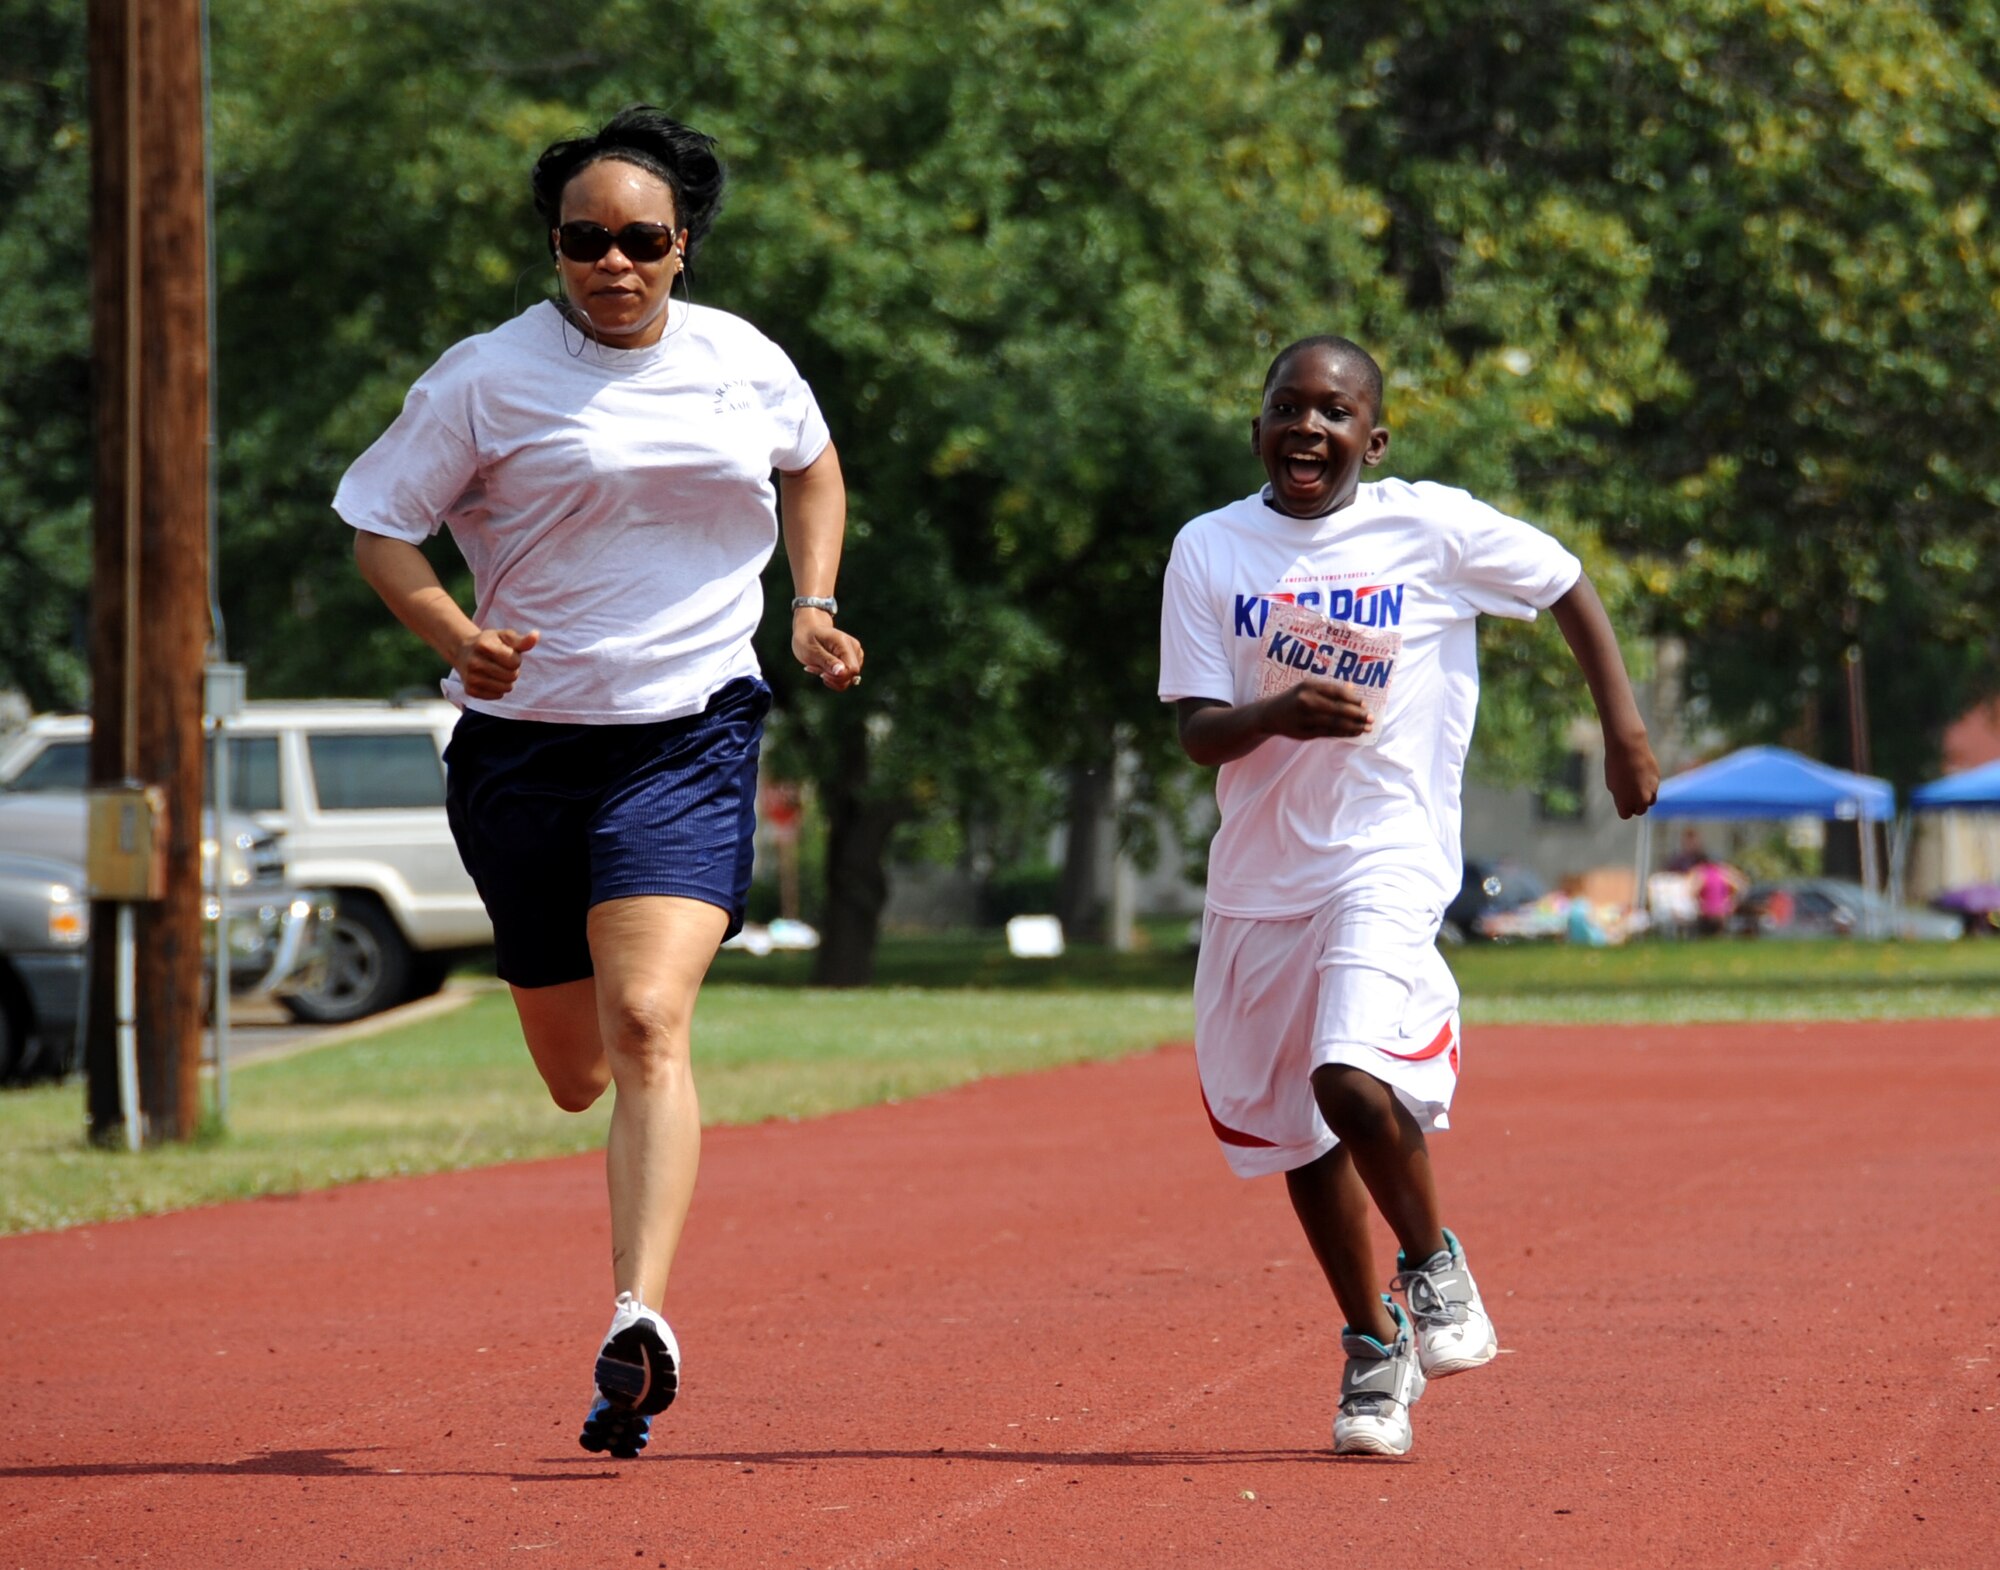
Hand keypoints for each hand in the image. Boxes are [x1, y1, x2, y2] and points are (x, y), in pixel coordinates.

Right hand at [454, 627, 538, 699]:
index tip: (506, 653)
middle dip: (512, 670)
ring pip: (506, 688)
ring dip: (506, 681)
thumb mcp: (505, 637)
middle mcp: (474, 663)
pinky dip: (498, 689)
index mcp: (484, 646)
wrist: (463, 651)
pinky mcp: (470, 690)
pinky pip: (497, 695)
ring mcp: (471, 678)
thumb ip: (522, 640)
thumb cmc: (490, 642)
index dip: (516, 658)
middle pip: (512, 676)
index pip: (515, 662)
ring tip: (496, 670)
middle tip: (501, 663)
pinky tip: (489, 678)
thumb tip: (536, 635)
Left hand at [792, 608, 864, 691]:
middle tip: (813, 668)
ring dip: (831, 678)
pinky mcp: (852, 661)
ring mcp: (855, 654)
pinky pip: (846, 678)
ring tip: (816, 667)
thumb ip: (827, 661)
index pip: (852, 669)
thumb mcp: (811, 651)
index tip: (821, 674)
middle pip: (852, 675)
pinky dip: (833, 678)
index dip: (837, 677)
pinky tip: (822, 669)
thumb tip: (841, 672)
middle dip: (832, 678)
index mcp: (844, 643)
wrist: (808, 629)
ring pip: (849, 679)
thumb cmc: (807, 638)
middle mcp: (854, 648)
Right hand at [1259, 677, 1373, 740]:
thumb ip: (1329, 689)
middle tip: (1371, 719)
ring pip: (1335, 723)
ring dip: (1353, 726)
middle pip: (1338, 709)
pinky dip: (1343, 733)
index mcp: (1309, 686)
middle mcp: (1306, 700)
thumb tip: (1353, 689)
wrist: (1269, 714)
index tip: (1365, 704)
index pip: (1337, 692)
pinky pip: (1328, 733)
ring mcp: (1305, 718)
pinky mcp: (1304, 732)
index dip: (1353, 699)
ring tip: (1366, 728)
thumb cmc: (1293, 699)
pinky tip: (1353, 733)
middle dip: (1357, 715)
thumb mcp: (1308, 688)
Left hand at [1604, 730, 1659, 818]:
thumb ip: (1621, 797)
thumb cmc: (1615, 766)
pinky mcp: (1658, 780)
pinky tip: (1641, 774)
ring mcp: (1651, 791)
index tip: (1620, 798)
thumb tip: (1628, 802)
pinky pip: (1654, 788)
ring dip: (1644, 797)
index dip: (1623, 807)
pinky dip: (1649, 785)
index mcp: (1626, 804)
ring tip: (1636, 784)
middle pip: (1640, 810)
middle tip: (1629, 792)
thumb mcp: (1612, 785)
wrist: (1629, 748)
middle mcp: (1641, 800)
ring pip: (1650, 801)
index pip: (1626, 815)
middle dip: (1635, 804)